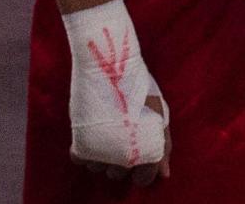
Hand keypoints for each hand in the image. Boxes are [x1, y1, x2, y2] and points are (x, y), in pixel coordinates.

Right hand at [65, 0, 170, 186]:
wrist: (110, 65)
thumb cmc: (137, 86)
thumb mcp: (158, 112)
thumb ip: (164, 146)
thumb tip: (164, 174)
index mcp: (149, 151)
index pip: (144, 179)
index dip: (141, 169)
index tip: (137, 154)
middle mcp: (126, 158)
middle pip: (118, 175)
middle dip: (120, 160)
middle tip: (120, 134)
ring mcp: (103, 154)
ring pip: (98, 168)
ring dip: (101, 155)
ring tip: (106, 128)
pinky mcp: (81, 145)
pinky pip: (80, 160)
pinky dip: (84, 149)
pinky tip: (93, 129)